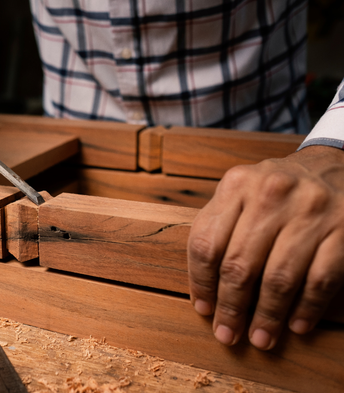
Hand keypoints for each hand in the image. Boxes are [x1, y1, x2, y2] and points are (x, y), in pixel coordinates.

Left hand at [187, 145, 343, 349]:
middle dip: (231, 308)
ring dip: (267, 316)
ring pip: (278, 278)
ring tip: (260, 338)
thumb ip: (218, 227)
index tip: (203, 309)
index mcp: (236, 185)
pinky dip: (306, 308)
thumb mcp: (240, 192)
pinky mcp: (343, 229)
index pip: (205, 243)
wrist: (332, 164)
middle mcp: (270, 194)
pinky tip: (296, 325)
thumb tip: (205, 289)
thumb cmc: (275, 190)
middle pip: (239, 265)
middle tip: (227, 334)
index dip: (201, 283)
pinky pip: (320, 280)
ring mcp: (310, 211)